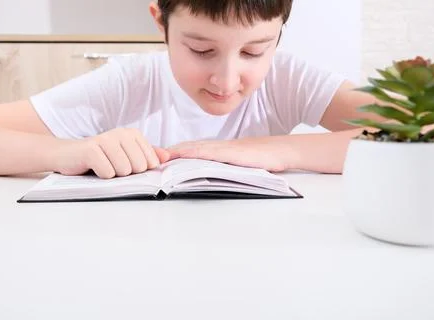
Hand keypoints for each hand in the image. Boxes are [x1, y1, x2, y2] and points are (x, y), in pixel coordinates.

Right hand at [52, 128, 169, 177]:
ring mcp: (105, 140)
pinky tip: (93, 168)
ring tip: (103, 166)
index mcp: (132, 134)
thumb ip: (147, 155)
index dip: (139, 170)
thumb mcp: (126, 156)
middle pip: (139, 167)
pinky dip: (101, 176)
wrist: (67, 155)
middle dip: (126, 173)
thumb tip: (167, 157)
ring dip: (113, 175)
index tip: (124, 164)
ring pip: (124, 171)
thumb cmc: (100, 158)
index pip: (151, 162)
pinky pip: (108, 173)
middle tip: (112, 166)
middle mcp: (121, 133)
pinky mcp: (91, 150)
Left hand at [168, 137, 295, 171]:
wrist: (282, 151)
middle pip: (189, 147)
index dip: (175, 153)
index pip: (191, 149)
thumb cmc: (263, 158)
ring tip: (162, 157)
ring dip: (178, 152)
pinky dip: (196, 152)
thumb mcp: (238, 163)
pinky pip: (210, 152)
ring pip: (196, 148)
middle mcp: (219, 146)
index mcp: (218, 150)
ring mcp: (225, 148)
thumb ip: (223, 166)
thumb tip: (208, 174)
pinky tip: (185, 154)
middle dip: (170, 153)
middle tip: (152, 158)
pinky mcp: (232, 153)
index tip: (159, 158)